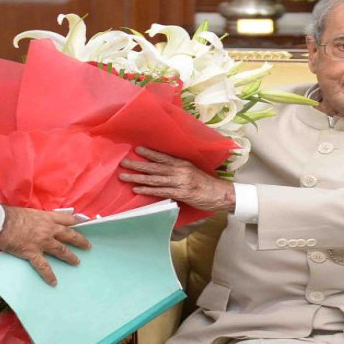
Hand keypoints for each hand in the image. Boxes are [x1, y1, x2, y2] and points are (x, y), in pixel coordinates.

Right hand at [0, 206, 91, 285]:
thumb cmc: (10, 215)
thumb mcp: (28, 211)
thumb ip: (37, 217)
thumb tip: (37, 221)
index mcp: (47, 217)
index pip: (67, 219)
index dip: (78, 222)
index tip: (86, 224)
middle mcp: (48, 230)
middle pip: (69, 235)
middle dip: (80, 241)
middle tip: (87, 246)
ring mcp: (42, 242)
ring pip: (61, 251)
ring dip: (70, 257)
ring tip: (77, 262)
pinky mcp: (33, 253)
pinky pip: (44, 267)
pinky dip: (49, 275)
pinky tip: (54, 282)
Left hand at [119, 147, 235, 212]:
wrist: (219, 194)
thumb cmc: (205, 183)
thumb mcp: (192, 171)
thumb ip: (179, 168)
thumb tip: (163, 167)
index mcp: (182, 163)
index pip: (163, 156)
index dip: (150, 153)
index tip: (137, 149)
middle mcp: (180, 171)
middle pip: (155, 167)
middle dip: (138, 165)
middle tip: (123, 163)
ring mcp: (179, 182)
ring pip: (155, 179)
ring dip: (138, 177)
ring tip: (124, 176)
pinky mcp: (180, 194)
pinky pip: (160, 191)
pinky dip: (148, 190)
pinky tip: (137, 189)